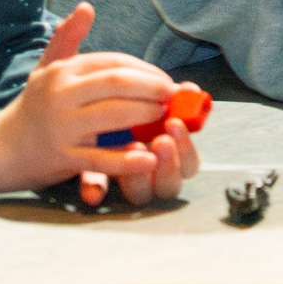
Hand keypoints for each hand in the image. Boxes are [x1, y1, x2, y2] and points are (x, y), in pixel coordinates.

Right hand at [0, 2, 182, 198]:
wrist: (1, 149)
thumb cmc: (34, 105)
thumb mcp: (47, 67)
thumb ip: (68, 37)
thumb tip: (86, 6)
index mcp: (64, 71)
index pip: (113, 62)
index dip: (144, 70)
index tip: (165, 79)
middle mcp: (62, 95)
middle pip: (117, 83)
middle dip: (151, 87)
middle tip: (173, 95)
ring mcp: (62, 128)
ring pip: (114, 116)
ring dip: (146, 114)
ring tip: (165, 117)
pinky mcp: (64, 158)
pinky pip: (101, 160)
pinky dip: (127, 160)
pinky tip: (149, 158)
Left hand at [75, 107, 201, 208]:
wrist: (91, 120)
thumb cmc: (134, 111)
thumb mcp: (152, 103)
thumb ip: (173, 100)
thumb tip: (190, 89)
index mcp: (173, 158)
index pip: (190, 165)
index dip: (186, 149)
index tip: (175, 124)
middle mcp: (154, 176)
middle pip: (170, 187)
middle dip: (168, 166)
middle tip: (161, 140)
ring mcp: (128, 182)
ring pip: (140, 194)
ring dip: (139, 178)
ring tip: (132, 148)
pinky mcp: (98, 181)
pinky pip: (99, 192)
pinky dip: (96, 190)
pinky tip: (93, 190)